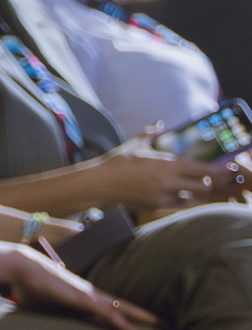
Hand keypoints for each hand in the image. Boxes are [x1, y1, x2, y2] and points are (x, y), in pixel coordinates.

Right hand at [2, 248, 156, 329]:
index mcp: (81, 296)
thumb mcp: (42, 303)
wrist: (22, 267)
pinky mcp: (83, 300)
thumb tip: (41, 321)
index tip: (140, 322)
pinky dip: (124, 324)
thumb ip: (49, 311)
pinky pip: (109, 315)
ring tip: (163, 325)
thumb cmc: (29, 285)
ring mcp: (88, 297)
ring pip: (122, 309)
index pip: (109, 306)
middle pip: (123, 305)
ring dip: (143, 317)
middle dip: (144, 314)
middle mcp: (89, 294)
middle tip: (165, 323)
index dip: (125, 314)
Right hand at [100, 137, 219, 209]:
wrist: (101, 183)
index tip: (227, 168)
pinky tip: (185, 195)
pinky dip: (185, 200)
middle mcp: (170, 181)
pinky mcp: (157, 205)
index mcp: (167, 164)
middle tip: (214, 179)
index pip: (202, 168)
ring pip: (193, 196)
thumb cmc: (117, 162)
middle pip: (203, 185)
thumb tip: (159, 124)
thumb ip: (150, 133)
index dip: (218, 170)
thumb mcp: (135, 144)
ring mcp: (164, 195)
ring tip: (200, 188)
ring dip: (198, 192)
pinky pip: (180, 204)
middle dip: (210, 182)